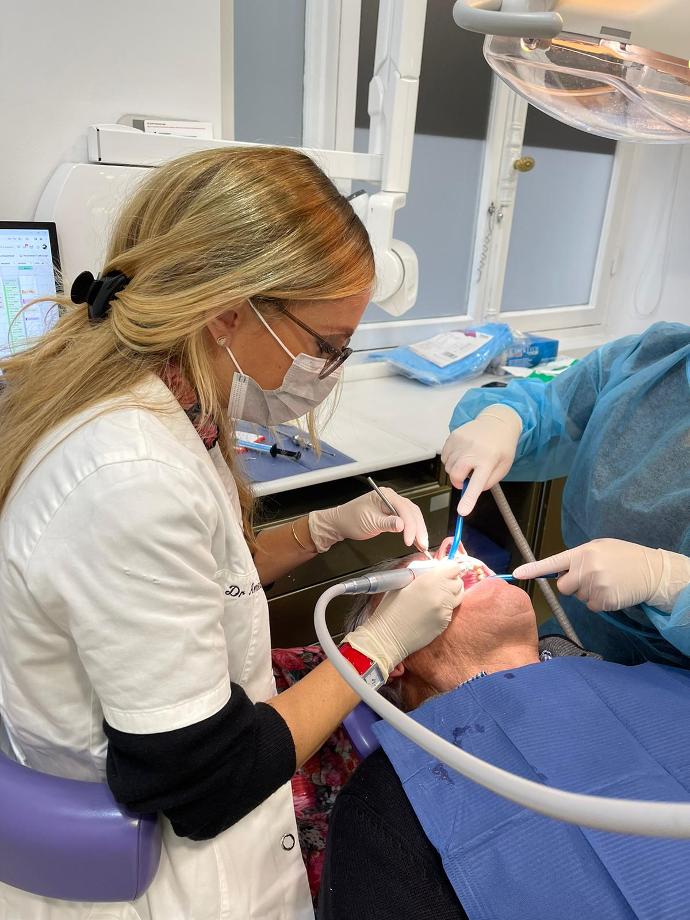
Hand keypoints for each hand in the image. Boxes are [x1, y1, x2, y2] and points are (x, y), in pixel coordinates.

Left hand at [308, 488, 427, 553]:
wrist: (341, 522)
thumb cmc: (350, 519)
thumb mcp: (368, 522)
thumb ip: (386, 523)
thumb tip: (401, 525)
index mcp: (385, 495)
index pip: (404, 509)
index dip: (410, 525)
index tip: (409, 540)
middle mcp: (391, 498)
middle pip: (412, 512)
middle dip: (418, 529)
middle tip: (422, 544)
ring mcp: (393, 506)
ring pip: (412, 516)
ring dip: (418, 530)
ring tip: (422, 545)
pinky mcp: (393, 515)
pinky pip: (407, 521)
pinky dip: (413, 531)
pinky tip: (417, 540)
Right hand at [344, 562, 463, 674]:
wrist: (388, 636)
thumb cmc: (390, 608)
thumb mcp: (402, 583)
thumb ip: (421, 574)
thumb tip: (435, 569)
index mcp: (429, 581)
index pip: (454, 568)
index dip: (449, 568)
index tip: (444, 570)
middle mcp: (441, 595)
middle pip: (458, 582)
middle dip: (451, 580)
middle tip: (439, 583)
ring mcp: (445, 610)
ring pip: (458, 597)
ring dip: (450, 594)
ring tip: (435, 596)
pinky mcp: (445, 623)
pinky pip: (451, 610)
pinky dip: (445, 607)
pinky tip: (431, 610)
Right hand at [441, 405, 521, 516]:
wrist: (498, 421)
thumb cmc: (502, 446)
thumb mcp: (503, 467)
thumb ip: (489, 482)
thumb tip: (472, 490)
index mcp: (488, 460)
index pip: (476, 484)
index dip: (468, 499)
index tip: (462, 511)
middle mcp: (473, 450)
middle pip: (455, 475)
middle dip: (458, 481)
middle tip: (466, 479)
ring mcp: (461, 442)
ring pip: (448, 467)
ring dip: (455, 470)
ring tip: (467, 462)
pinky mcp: (453, 436)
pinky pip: (445, 456)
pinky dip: (450, 460)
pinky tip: (461, 455)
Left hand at [513, 539, 689, 612]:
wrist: (652, 571)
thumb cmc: (623, 557)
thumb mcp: (599, 548)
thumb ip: (578, 558)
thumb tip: (560, 572)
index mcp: (582, 553)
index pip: (552, 562)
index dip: (533, 569)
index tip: (516, 574)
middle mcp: (585, 569)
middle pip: (563, 586)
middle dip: (572, 585)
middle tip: (591, 577)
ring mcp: (594, 586)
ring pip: (577, 597)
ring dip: (588, 593)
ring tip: (606, 582)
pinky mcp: (603, 601)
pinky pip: (590, 606)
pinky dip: (599, 602)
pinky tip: (612, 591)